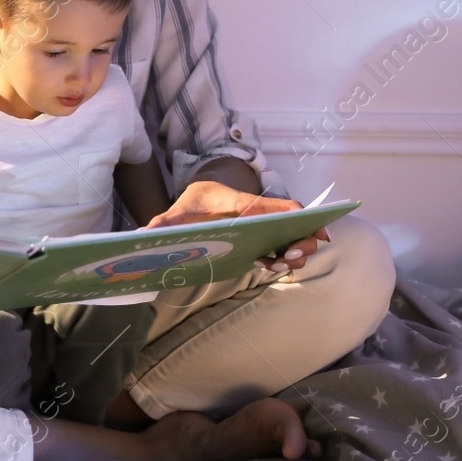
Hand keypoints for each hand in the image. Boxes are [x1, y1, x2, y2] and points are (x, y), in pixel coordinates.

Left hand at [145, 180, 329, 273]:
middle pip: (296, 227)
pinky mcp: (260, 242)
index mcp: (248, 205)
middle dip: (301, 244)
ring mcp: (264, 230)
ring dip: (292, 255)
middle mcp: (263, 216)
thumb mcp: (177, 211)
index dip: (306, 220)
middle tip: (288, 258)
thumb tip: (144, 234)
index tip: (317, 234)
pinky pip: (279, 251)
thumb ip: (163, 224)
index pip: (285, 208)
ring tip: (278, 264)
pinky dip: (281, 260)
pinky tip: (271, 265)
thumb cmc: (195, 202)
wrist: (201, 195)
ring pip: (291, 241)